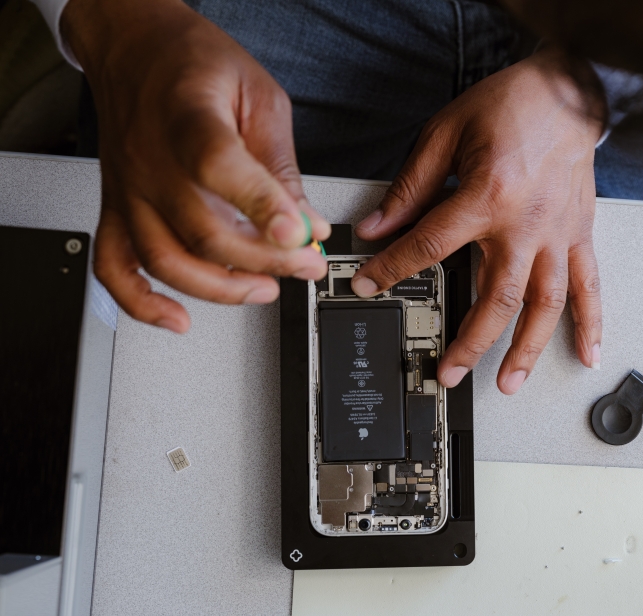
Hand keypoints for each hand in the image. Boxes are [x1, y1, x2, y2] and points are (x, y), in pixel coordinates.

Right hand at [61, 0, 330, 332]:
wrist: (134, 46)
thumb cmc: (193, 62)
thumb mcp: (258, 96)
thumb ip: (281, 163)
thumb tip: (306, 222)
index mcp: (188, 118)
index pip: (218, 168)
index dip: (262, 206)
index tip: (300, 233)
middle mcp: (149, 160)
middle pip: (203, 231)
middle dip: (266, 261)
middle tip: (306, 264)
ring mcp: (129, 190)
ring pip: (165, 260)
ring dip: (220, 289)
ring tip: (264, 290)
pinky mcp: (117, 208)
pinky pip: (114, 267)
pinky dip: (141, 303)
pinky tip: (178, 319)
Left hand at [353, 48, 605, 393]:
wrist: (567, 89)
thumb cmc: (511, 105)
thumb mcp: (445, 134)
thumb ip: (410, 187)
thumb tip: (377, 225)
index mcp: (487, 196)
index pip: (429, 246)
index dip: (392, 268)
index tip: (370, 285)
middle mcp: (526, 224)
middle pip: (495, 298)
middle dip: (470, 342)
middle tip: (448, 371)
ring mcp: (557, 235)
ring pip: (543, 305)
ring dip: (526, 349)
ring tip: (508, 383)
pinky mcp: (579, 236)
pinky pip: (589, 286)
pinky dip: (590, 322)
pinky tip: (586, 353)